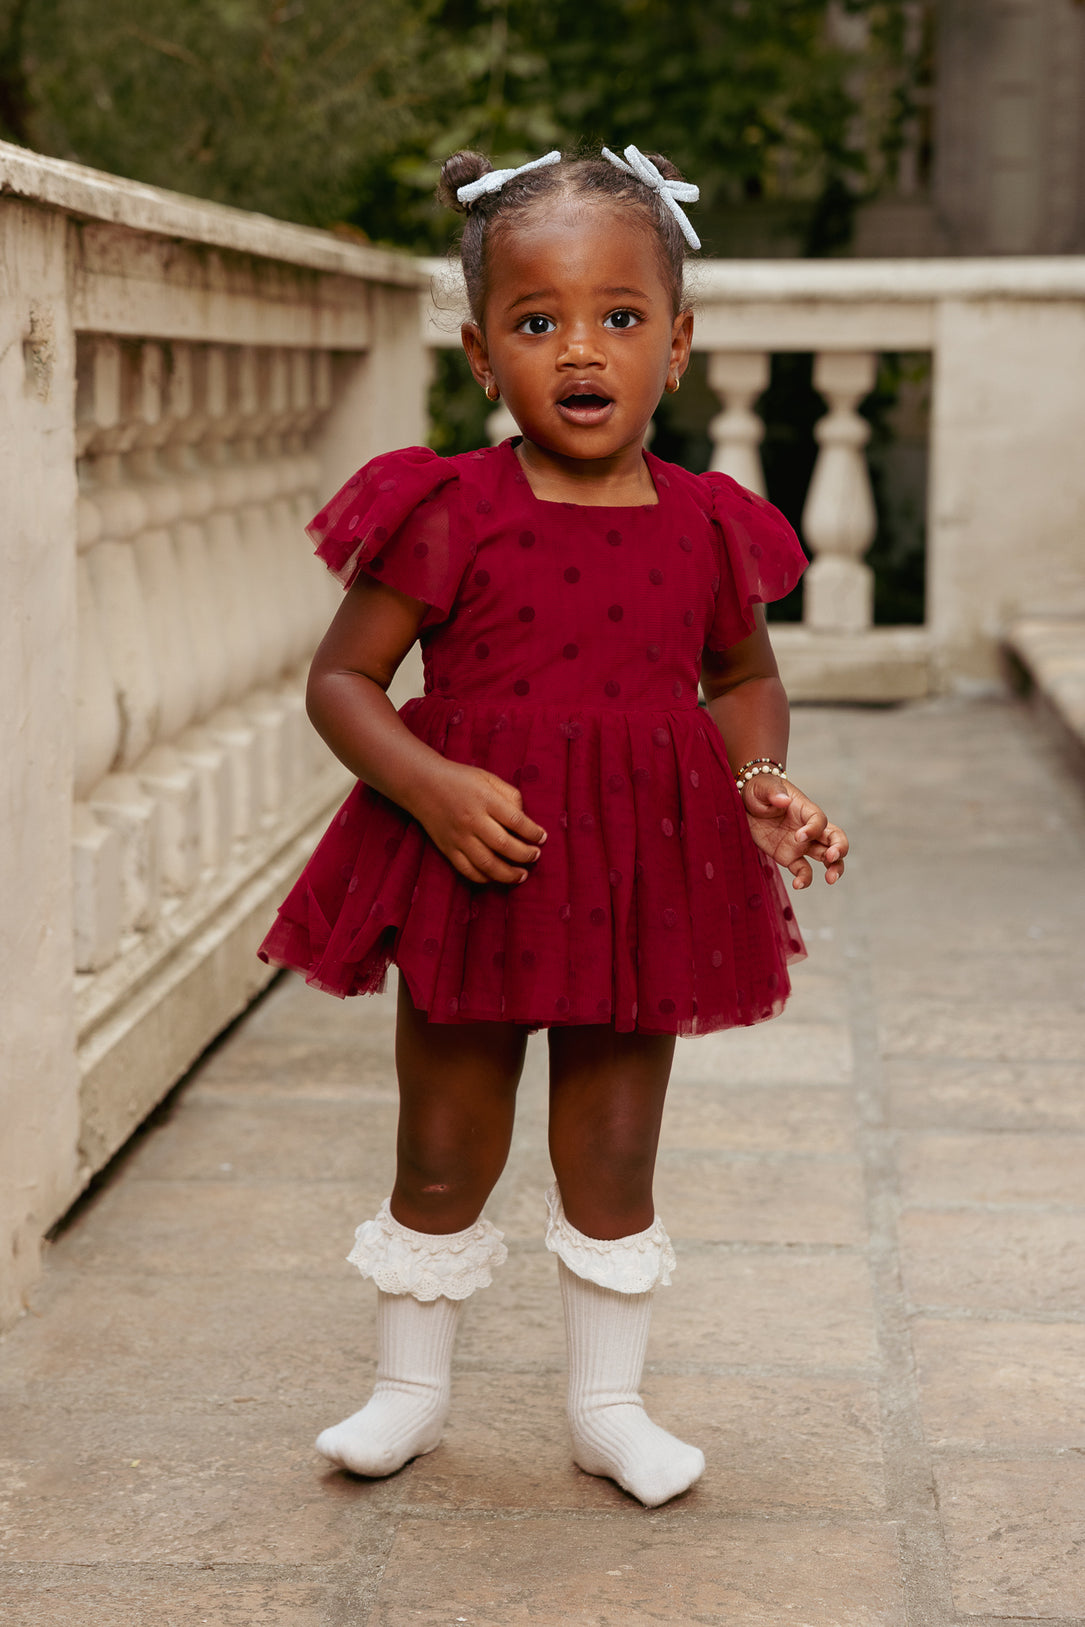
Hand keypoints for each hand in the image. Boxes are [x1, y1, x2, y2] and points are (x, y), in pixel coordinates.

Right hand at [415, 761, 546, 884]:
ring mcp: (459, 837)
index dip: (533, 832)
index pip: (516, 820)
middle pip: (504, 845)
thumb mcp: (488, 777)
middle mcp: (472, 820)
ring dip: (509, 874)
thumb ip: (510, 794)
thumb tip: (524, 819)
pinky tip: (497, 877)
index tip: (542, 838)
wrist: (421, 784)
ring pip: (487, 864)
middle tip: (535, 856)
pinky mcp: (447, 849)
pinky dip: (485, 878)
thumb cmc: (460, 779)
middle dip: (525, 855)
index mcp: (485, 799)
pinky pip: (468, 870)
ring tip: (522, 875)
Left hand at [740, 776, 847, 888]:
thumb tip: (783, 800)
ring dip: (834, 868)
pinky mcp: (789, 857)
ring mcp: (801, 844)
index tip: (798, 836)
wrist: (744, 803)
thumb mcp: (762, 787)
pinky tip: (798, 885)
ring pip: (827, 857)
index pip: (820, 820)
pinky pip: (803, 870)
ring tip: (830, 879)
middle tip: (832, 857)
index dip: (814, 829)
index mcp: (805, 809)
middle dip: (840, 848)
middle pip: (835, 838)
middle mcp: (808, 828)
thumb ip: (773, 791)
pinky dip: (804, 879)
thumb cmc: (758, 790)